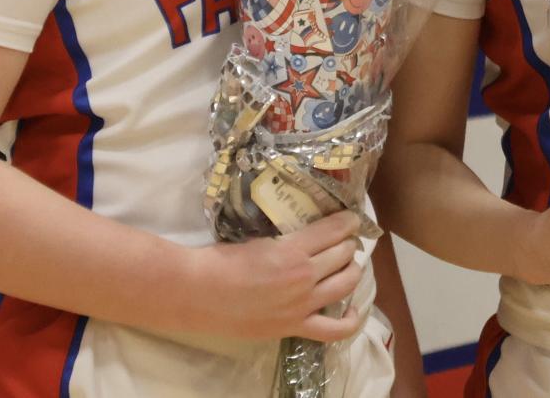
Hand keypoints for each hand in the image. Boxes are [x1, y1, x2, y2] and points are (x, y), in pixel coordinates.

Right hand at [180, 211, 368, 341]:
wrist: (195, 294)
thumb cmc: (220, 262)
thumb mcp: (260, 239)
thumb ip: (288, 239)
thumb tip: (307, 235)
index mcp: (293, 250)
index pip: (335, 230)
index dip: (348, 222)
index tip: (351, 220)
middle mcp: (303, 276)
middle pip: (343, 255)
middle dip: (348, 244)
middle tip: (344, 242)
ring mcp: (301, 305)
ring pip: (346, 284)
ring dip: (352, 270)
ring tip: (347, 265)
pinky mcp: (293, 327)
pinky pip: (334, 329)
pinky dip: (351, 320)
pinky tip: (353, 309)